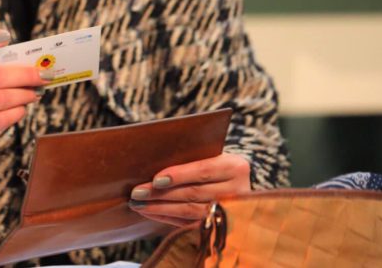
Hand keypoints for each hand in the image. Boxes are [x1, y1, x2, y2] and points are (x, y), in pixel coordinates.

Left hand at [127, 153, 251, 226]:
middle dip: (161, 194)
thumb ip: (192, 157)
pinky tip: (150, 213)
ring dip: (160, 208)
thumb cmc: (219, 164)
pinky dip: (167, 218)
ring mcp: (230, 213)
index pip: (203, 171)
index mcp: (234, 168)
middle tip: (137, 193)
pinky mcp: (220, 227)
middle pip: (193, 193)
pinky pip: (189, 224)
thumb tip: (152, 161)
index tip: (155, 180)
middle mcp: (236, 192)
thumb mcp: (214, 155)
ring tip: (138, 205)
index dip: (178, 176)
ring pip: (190, 211)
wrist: (244, 184)